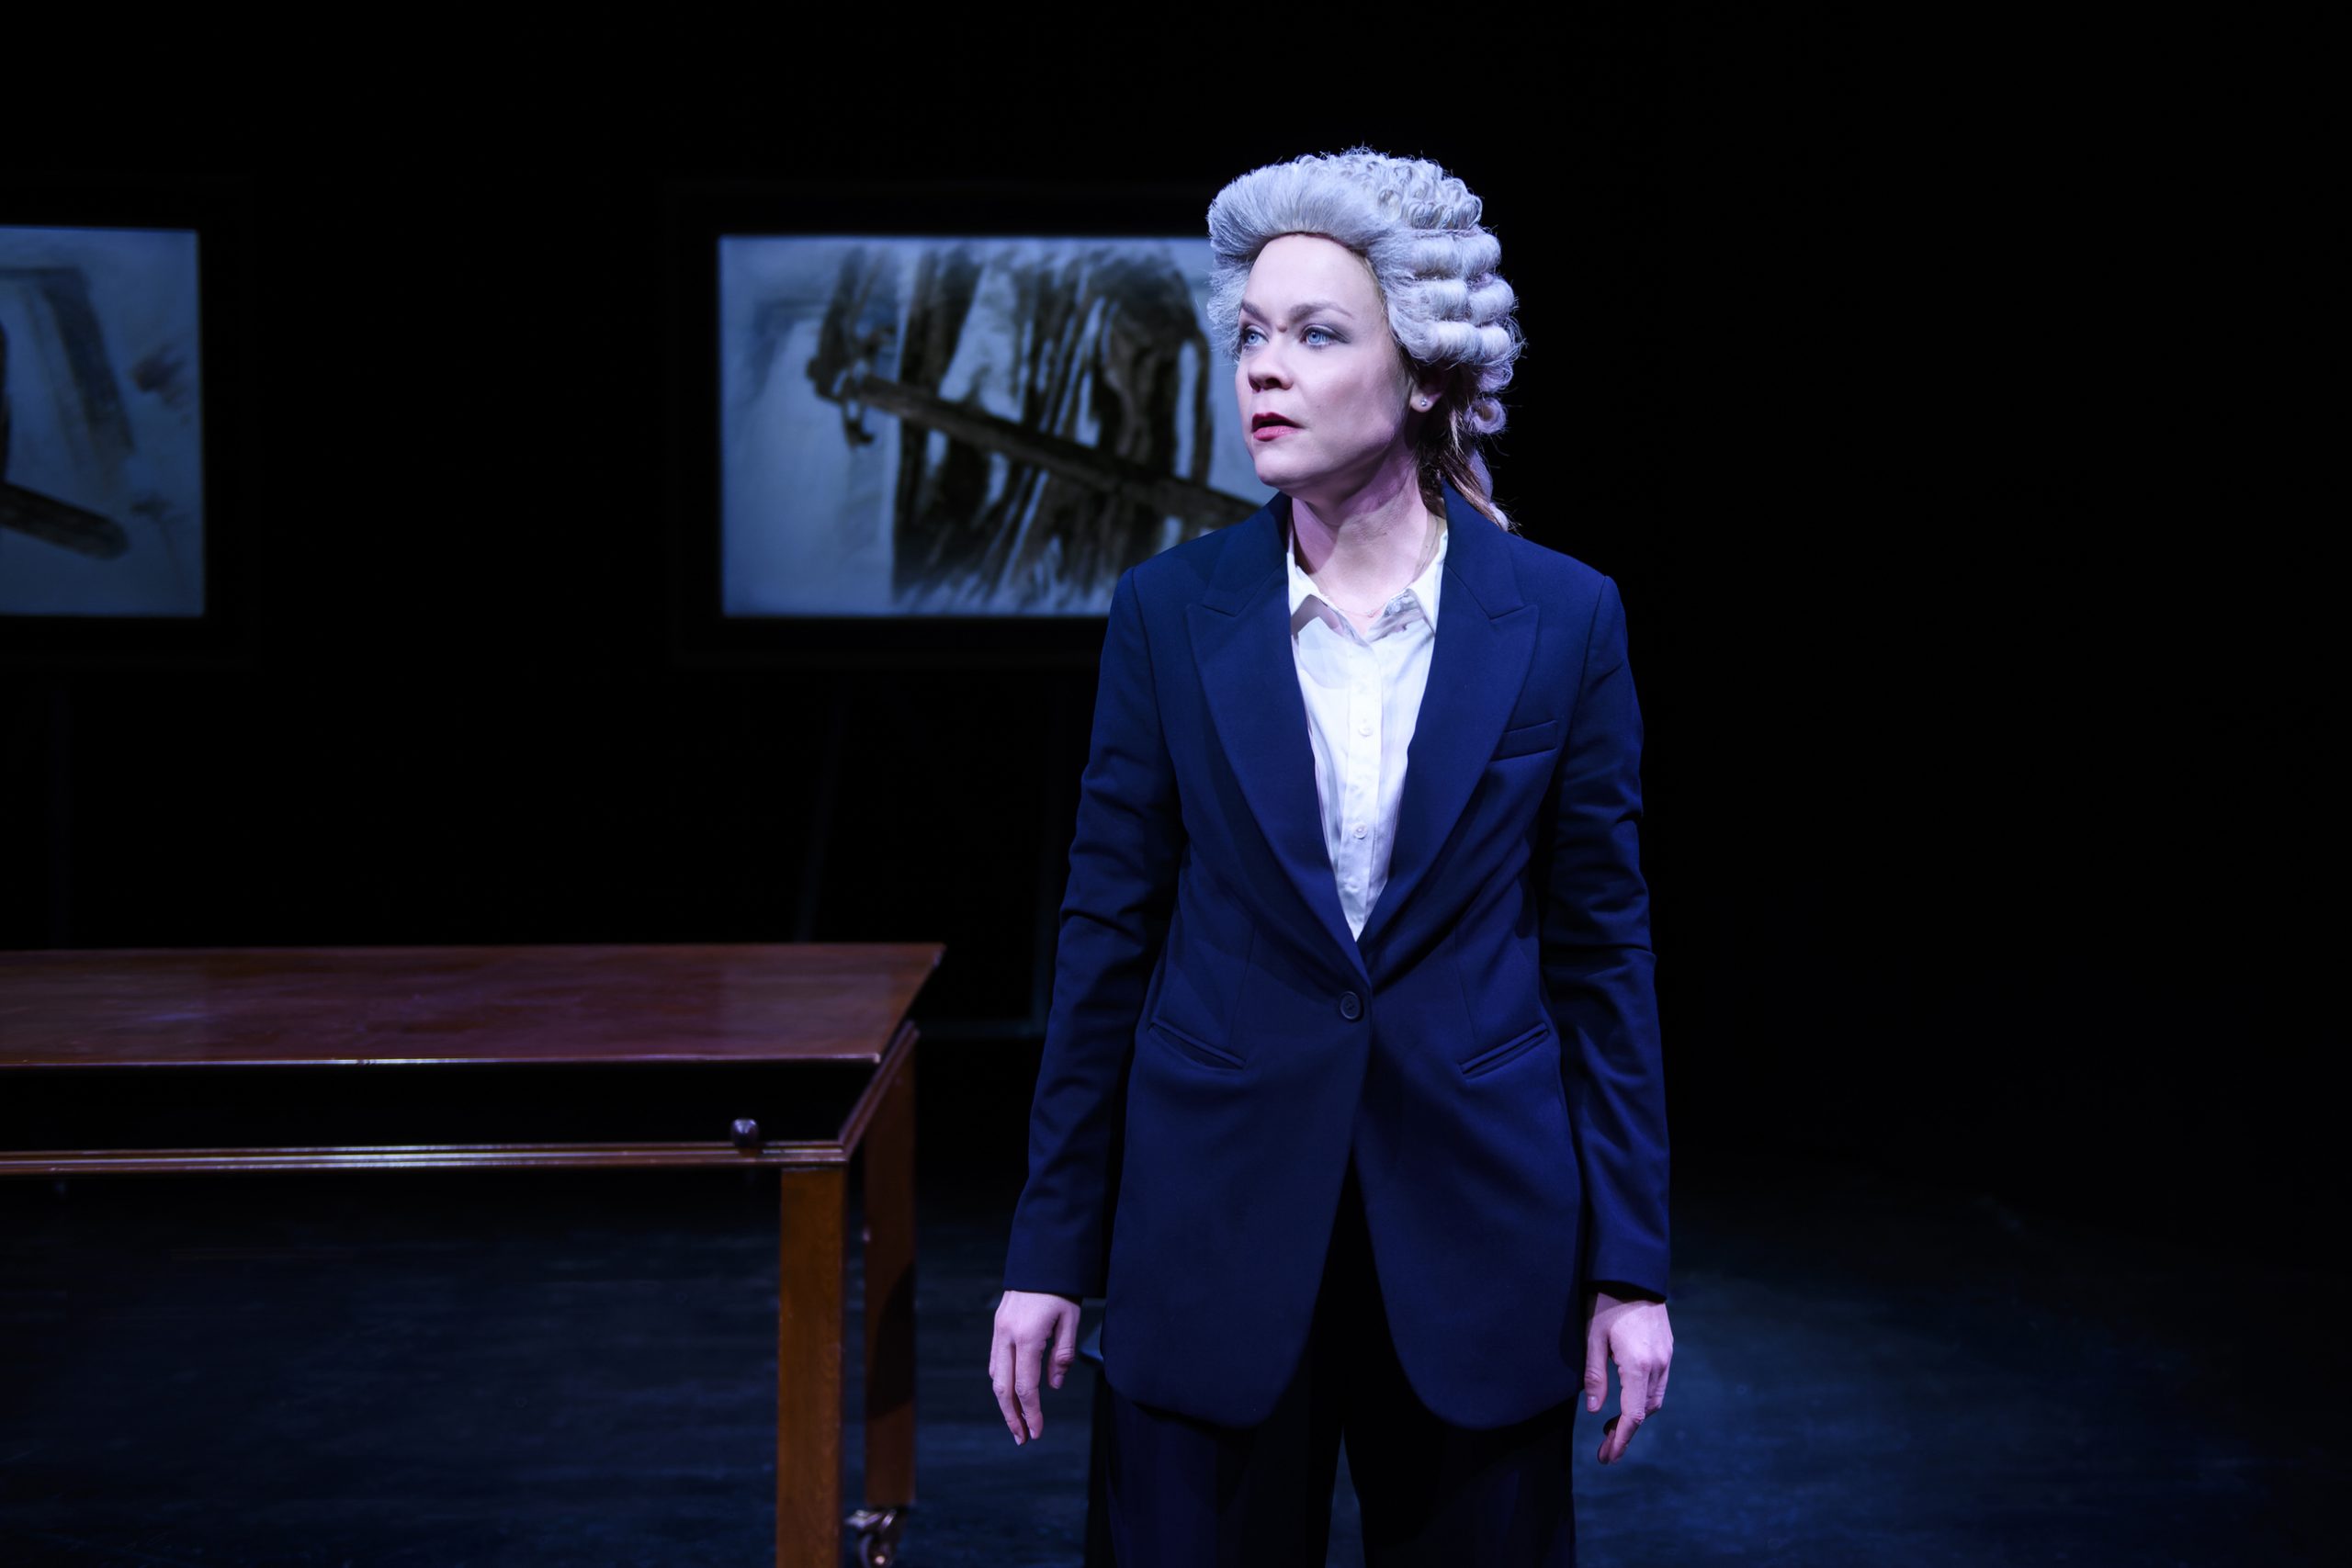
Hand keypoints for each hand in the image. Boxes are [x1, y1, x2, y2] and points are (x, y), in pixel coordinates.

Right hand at [990, 1289, 1082, 1445]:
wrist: (1041, 1258)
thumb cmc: (1061, 1288)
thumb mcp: (1071, 1320)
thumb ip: (1063, 1355)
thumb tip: (1053, 1386)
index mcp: (1027, 1337)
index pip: (1026, 1386)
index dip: (1032, 1413)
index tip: (1037, 1432)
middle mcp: (1007, 1336)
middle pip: (1003, 1388)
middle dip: (1012, 1417)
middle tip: (1022, 1438)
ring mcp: (998, 1330)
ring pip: (995, 1376)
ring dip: (1005, 1402)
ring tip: (1017, 1421)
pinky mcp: (997, 1325)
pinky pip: (995, 1361)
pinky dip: (1002, 1382)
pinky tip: (1012, 1393)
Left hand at [1584, 1289, 1672, 1463]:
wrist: (1632, 1272)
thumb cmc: (1605, 1302)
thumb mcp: (1592, 1338)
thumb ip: (1595, 1376)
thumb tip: (1596, 1411)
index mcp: (1638, 1364)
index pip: (1633, 1414)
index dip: (1621, 1439)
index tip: (1607, 1457)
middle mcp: (1658, 1364)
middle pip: (1647, 1410)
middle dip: (1627, 1431)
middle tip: (1604, 1444)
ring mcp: (1666, 1356)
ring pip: (1655, 1398)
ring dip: (1637, 1415)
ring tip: (1613, 1425)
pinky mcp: (1667, 1347)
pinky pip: (1659, 1382)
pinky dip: (1644, 1397)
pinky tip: (1628, 1397)